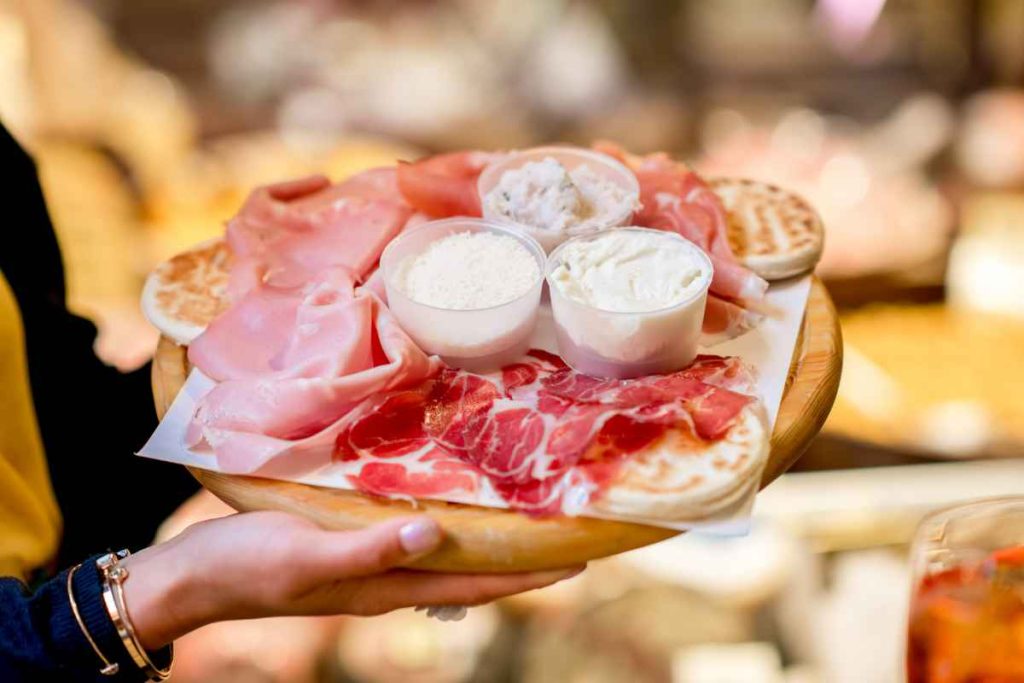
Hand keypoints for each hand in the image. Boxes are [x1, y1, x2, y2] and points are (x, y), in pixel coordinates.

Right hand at [121, 511, 581, 648]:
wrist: (196, 574)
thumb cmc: (248, 563)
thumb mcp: (307, 553)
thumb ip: (371, 548)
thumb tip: (435, 535)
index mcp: (386, 586)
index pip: (476, 581)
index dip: (529, 574)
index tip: (578, 560)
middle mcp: (388, 579)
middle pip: (472, 572)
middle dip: (522, 559)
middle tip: (566, 532)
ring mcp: (370, 566)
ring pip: (447, 557)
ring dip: (488, 542)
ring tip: (524, 518)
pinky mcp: (351, 546)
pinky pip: (415, 540)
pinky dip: (446, 527)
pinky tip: (449, 506)